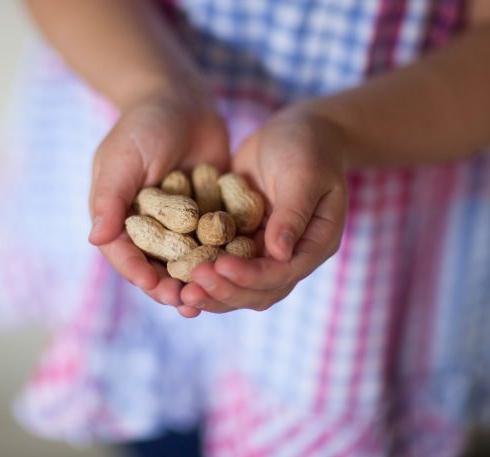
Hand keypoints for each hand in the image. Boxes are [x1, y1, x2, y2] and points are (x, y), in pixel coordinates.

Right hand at [88, 89, 229, 314]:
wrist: (182, 100)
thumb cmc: (144, 124)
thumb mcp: (123, 157)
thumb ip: (109, 196)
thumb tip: (96, 239)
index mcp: (119, 216)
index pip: (124, 253)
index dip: (138, 273)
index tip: (155, 288)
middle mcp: (148, 225)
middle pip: (156, 265)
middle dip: (170, 287)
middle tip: (186, 304)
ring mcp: (180, 222)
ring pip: (187, 260)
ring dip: (197, 280)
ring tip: (211, 299)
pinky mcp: (207, 215)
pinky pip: (214, 241)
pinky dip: (222, 257)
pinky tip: (238, 270)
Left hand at [180, 103, 347, 312]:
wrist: (296, 131)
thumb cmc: (308, 146)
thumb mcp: (303, 174)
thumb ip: (293, 213)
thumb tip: (280, 253)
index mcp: (315, 245)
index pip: (283, 274)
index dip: (251, 276)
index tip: (220, 266)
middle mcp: (290, 257)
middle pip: (258, 291)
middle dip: (224, 291)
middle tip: (191, 288)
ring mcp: (265, 252)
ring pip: (238, 286)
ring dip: (211, 292)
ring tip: (180, 292)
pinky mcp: (242, 241)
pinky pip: (221, 263)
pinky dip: (201, 272)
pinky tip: (175, 275)